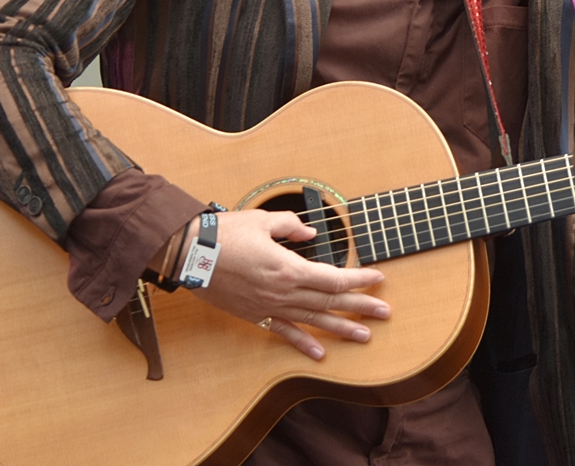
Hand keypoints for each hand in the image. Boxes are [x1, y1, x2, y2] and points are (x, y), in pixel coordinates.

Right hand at [192, 209, 388, 359]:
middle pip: (329, 302)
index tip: (378, 279)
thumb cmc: (225, 234)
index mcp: (288, 268)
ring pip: (312, 321)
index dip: (358, 280)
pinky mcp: (254, 314)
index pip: (333, 278)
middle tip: (385, 312)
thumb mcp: (263, 220)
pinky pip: (284, 332)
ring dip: (340, 328)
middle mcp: (282, 292)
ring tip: (364, 335)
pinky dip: (304, 344)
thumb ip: (291, 226)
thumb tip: (309, 232)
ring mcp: (269, 306)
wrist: (189, 254)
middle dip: (360, 306)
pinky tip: (321, 354)